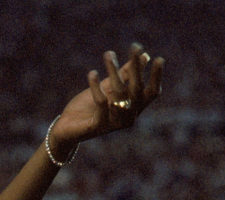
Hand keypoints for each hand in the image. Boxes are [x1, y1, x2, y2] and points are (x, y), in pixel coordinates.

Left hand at [49, 43, 164, 151]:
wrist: (65, 128)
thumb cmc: (89, 107)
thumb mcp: (108, 87)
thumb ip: (125, 74)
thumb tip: (145, 55)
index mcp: (134, 108)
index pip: (151, 93)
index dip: (156, 77)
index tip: (159, 59)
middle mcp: (128, 117)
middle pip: (136, 90)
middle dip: (136, 68)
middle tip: (135, 46)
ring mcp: (114, 123)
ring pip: (119, 94)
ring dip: (114, 71)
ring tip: (108, 54)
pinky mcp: (97, 126)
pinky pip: (101, 103)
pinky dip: (96, 87)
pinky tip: (92, 73)